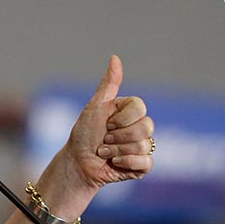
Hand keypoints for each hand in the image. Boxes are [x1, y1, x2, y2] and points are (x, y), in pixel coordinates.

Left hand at [33, 55, 153, 218]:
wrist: (78, 162)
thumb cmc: (84, 134)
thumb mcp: (95, 106)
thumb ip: (108, 84)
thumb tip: (115, 57)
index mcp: (130, 111)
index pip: (140, 108)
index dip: (121, 118)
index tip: (106, 123)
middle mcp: (139, 127)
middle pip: (146, 127)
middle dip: (118, 136)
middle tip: (104, 139)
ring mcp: (142, 146)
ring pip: (143, 145)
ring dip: (117, 150)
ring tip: (105, 152)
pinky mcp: (142, 165)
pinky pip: (146, 162)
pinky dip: (126, 163)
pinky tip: (115, 163)